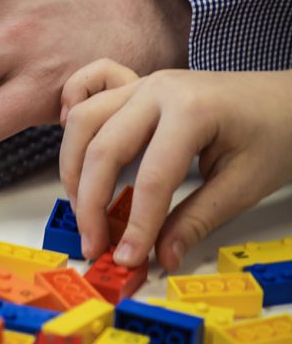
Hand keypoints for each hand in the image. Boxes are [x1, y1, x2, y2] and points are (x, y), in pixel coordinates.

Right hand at [60, 62, 291, 270]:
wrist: (289, 97)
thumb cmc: (276, 133)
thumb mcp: (244, 184)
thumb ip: (196, 220)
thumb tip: (162, 257)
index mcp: (192, 110)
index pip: (151, 178)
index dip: (136, 224)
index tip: (128, 258)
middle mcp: (157, 90)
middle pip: (102, 148)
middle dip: (90, 202)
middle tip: (94, 243)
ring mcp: (142, 85)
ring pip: (82, 123)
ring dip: (72, 169)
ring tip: (82, 210)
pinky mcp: (135, 89)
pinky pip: (88, 106)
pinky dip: (76, 136)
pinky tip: (79, 164)